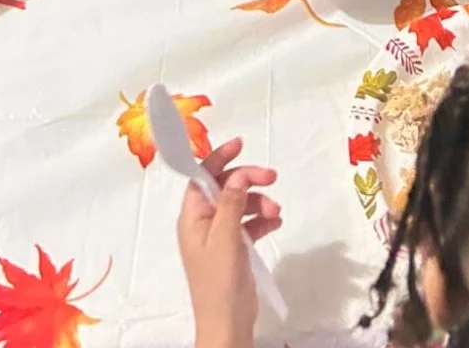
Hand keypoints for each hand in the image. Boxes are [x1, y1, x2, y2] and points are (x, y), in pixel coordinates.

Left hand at [177, 139, 281, 347]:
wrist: (228, 323)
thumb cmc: (219, 282)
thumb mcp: (225, 238)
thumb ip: (231, 203)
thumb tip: (237, 174)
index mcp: (192, 217)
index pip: (202, 177)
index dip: (219, 158)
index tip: (240, 144)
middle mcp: (204, 222)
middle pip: (225, 188)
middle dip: (248, 181)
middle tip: (271, 177)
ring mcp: (220, 236)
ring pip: (240, 205)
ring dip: (259, 202)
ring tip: (276, 213)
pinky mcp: (235, 249)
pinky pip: (249, 224)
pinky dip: (262, 219)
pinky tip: (276, 222)